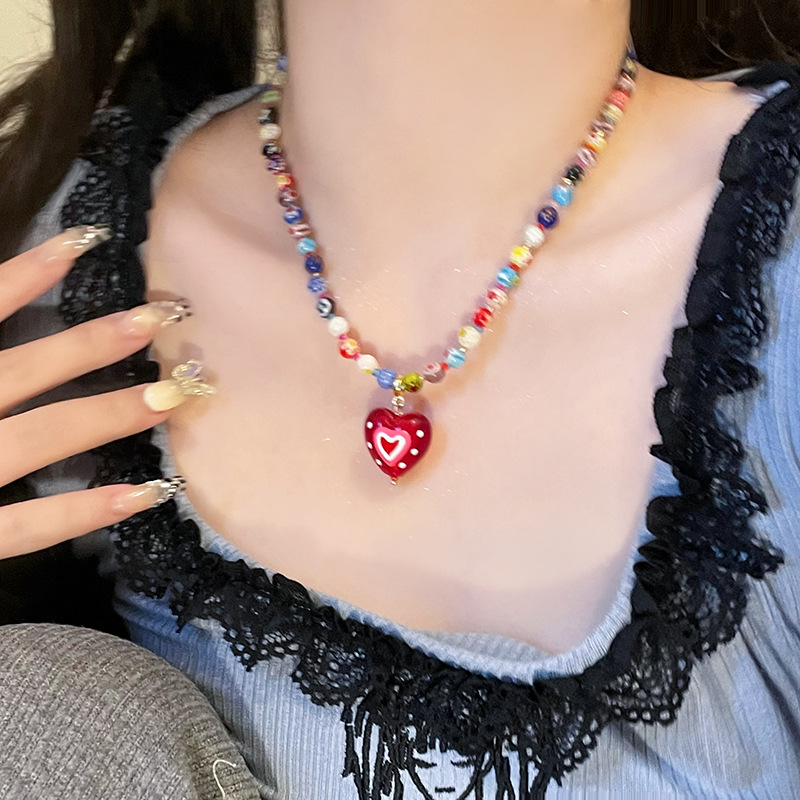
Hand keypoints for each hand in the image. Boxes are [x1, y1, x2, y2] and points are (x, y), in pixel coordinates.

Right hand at [0, 226, 196, 559]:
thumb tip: (2, 290)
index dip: (23, 275)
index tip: (84, 241)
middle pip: (18, 371)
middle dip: (90, 345)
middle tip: (161, 318)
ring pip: (35, 440)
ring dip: (105, 415)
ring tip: (170, 396)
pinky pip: (24, 528)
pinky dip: (82, 513)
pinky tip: (143, 494)